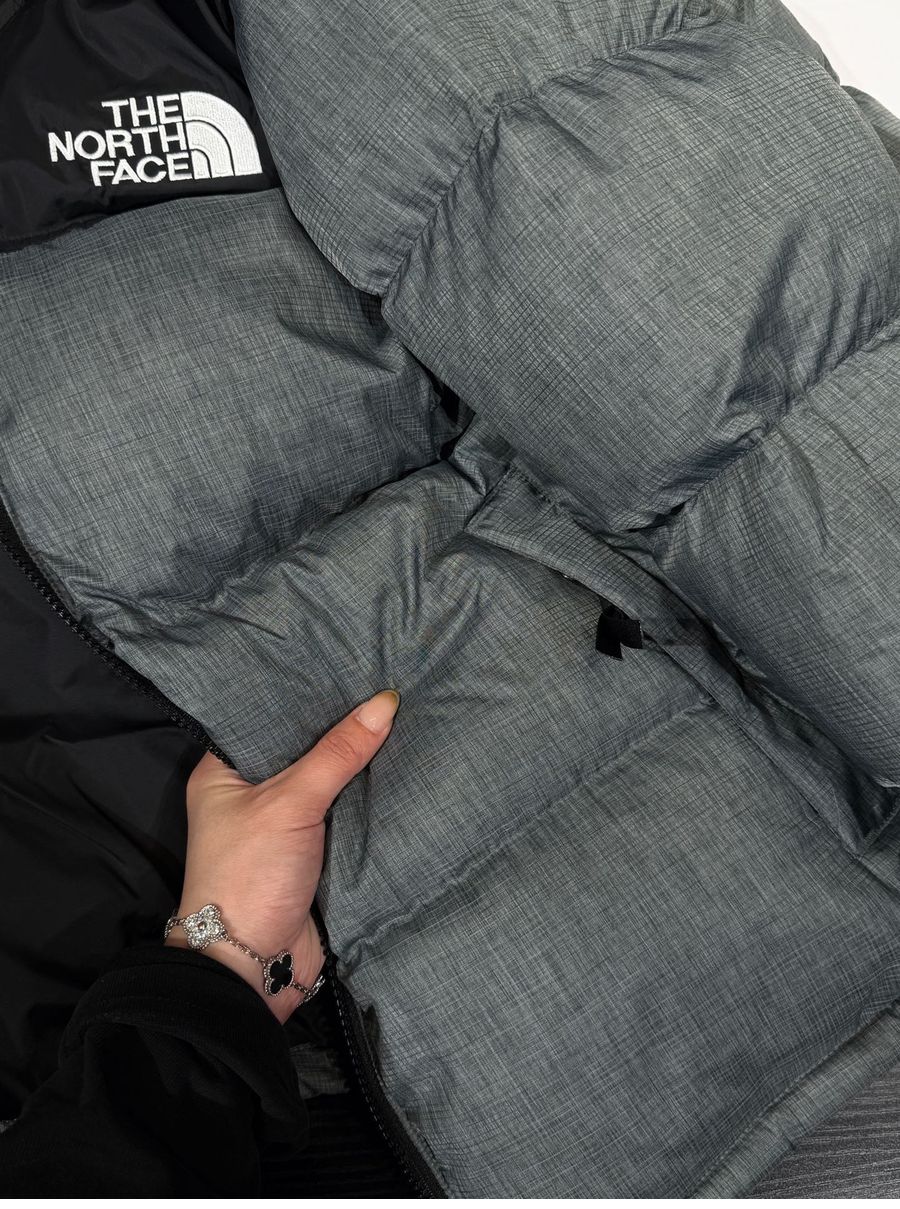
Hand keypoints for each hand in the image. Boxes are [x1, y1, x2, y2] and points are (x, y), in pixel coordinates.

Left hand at [165, 689, 399, 1022]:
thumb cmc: (250, 875)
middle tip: (384, 682)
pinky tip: (401, 767)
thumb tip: (385, 702)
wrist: (252, 969)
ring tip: (400, 712)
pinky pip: (344, 816)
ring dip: (358, 764)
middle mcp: (250, 794)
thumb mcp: (292, 803)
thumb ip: (337, 754)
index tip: (347, 661)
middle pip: (302, 748)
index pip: (267, 715)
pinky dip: (368, 799)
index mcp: (224, 771)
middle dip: (340, 726)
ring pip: (327, 782)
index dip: (304, 691)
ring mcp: (283, 826)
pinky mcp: (312, 855)